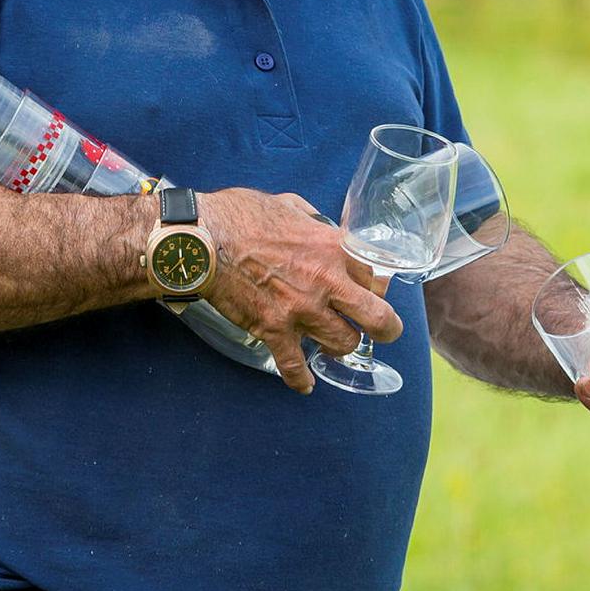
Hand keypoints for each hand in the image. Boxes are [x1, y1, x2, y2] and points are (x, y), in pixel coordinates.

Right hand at [198, 188, 399, 393]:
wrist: (203, 237)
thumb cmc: (243, 214)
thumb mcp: (292, 205)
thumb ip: (316, 224)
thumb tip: (324, 233)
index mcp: (333, 248)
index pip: (377, 277)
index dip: (379, 287)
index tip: (373, 291)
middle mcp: (325, 282)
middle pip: (377, 318)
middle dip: (386, 328)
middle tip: (383, 331)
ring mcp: (300, 310)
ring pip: (343, 344)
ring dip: (340, 344)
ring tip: (332, 340)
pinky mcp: (273, 330)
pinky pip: (294, 366)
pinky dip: (301, 379)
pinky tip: (306, 384)